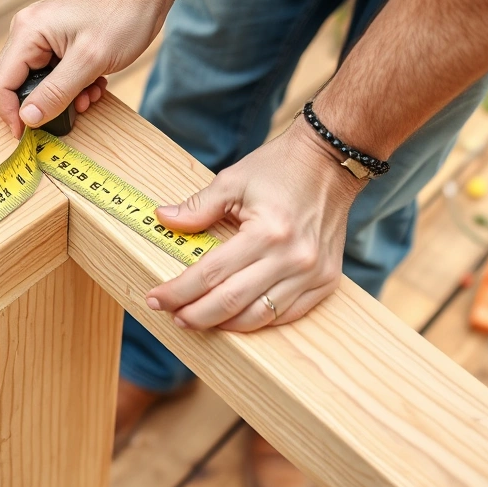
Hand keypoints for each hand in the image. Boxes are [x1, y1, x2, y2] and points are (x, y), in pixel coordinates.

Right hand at [0, 0, 179, 136]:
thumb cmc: (122, 13)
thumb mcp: (89, 61)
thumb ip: (56, 93)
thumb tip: (28, 119)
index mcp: (28, 33)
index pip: (2, 82)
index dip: (10, 114)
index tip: (23, 137)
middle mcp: (30, 33)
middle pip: (20, 84)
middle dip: (46, 105)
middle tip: (72, 113)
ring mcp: (46, 36)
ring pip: (42, 82)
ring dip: (65, 98)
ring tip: (90, 96)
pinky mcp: (62, 41)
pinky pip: (57, 74)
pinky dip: (74, 86)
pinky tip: (94, 85)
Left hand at [146, 121, 367, 331]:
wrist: (331, 162)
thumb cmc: (280, 169)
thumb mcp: (232, 180)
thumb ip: (197, 207)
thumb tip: (162, 219)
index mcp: (267, 232)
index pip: (210, 274)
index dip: (178, 291)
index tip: (156, 299)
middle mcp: (292, 258)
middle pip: (232, 303)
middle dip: (196, 315)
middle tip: (174, 316)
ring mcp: (313, 273)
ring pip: (260, 317)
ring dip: (225, 325)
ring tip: (200, 320)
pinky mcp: (326, 280)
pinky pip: (288, 315)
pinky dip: (258, 321)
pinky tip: (236, 318)